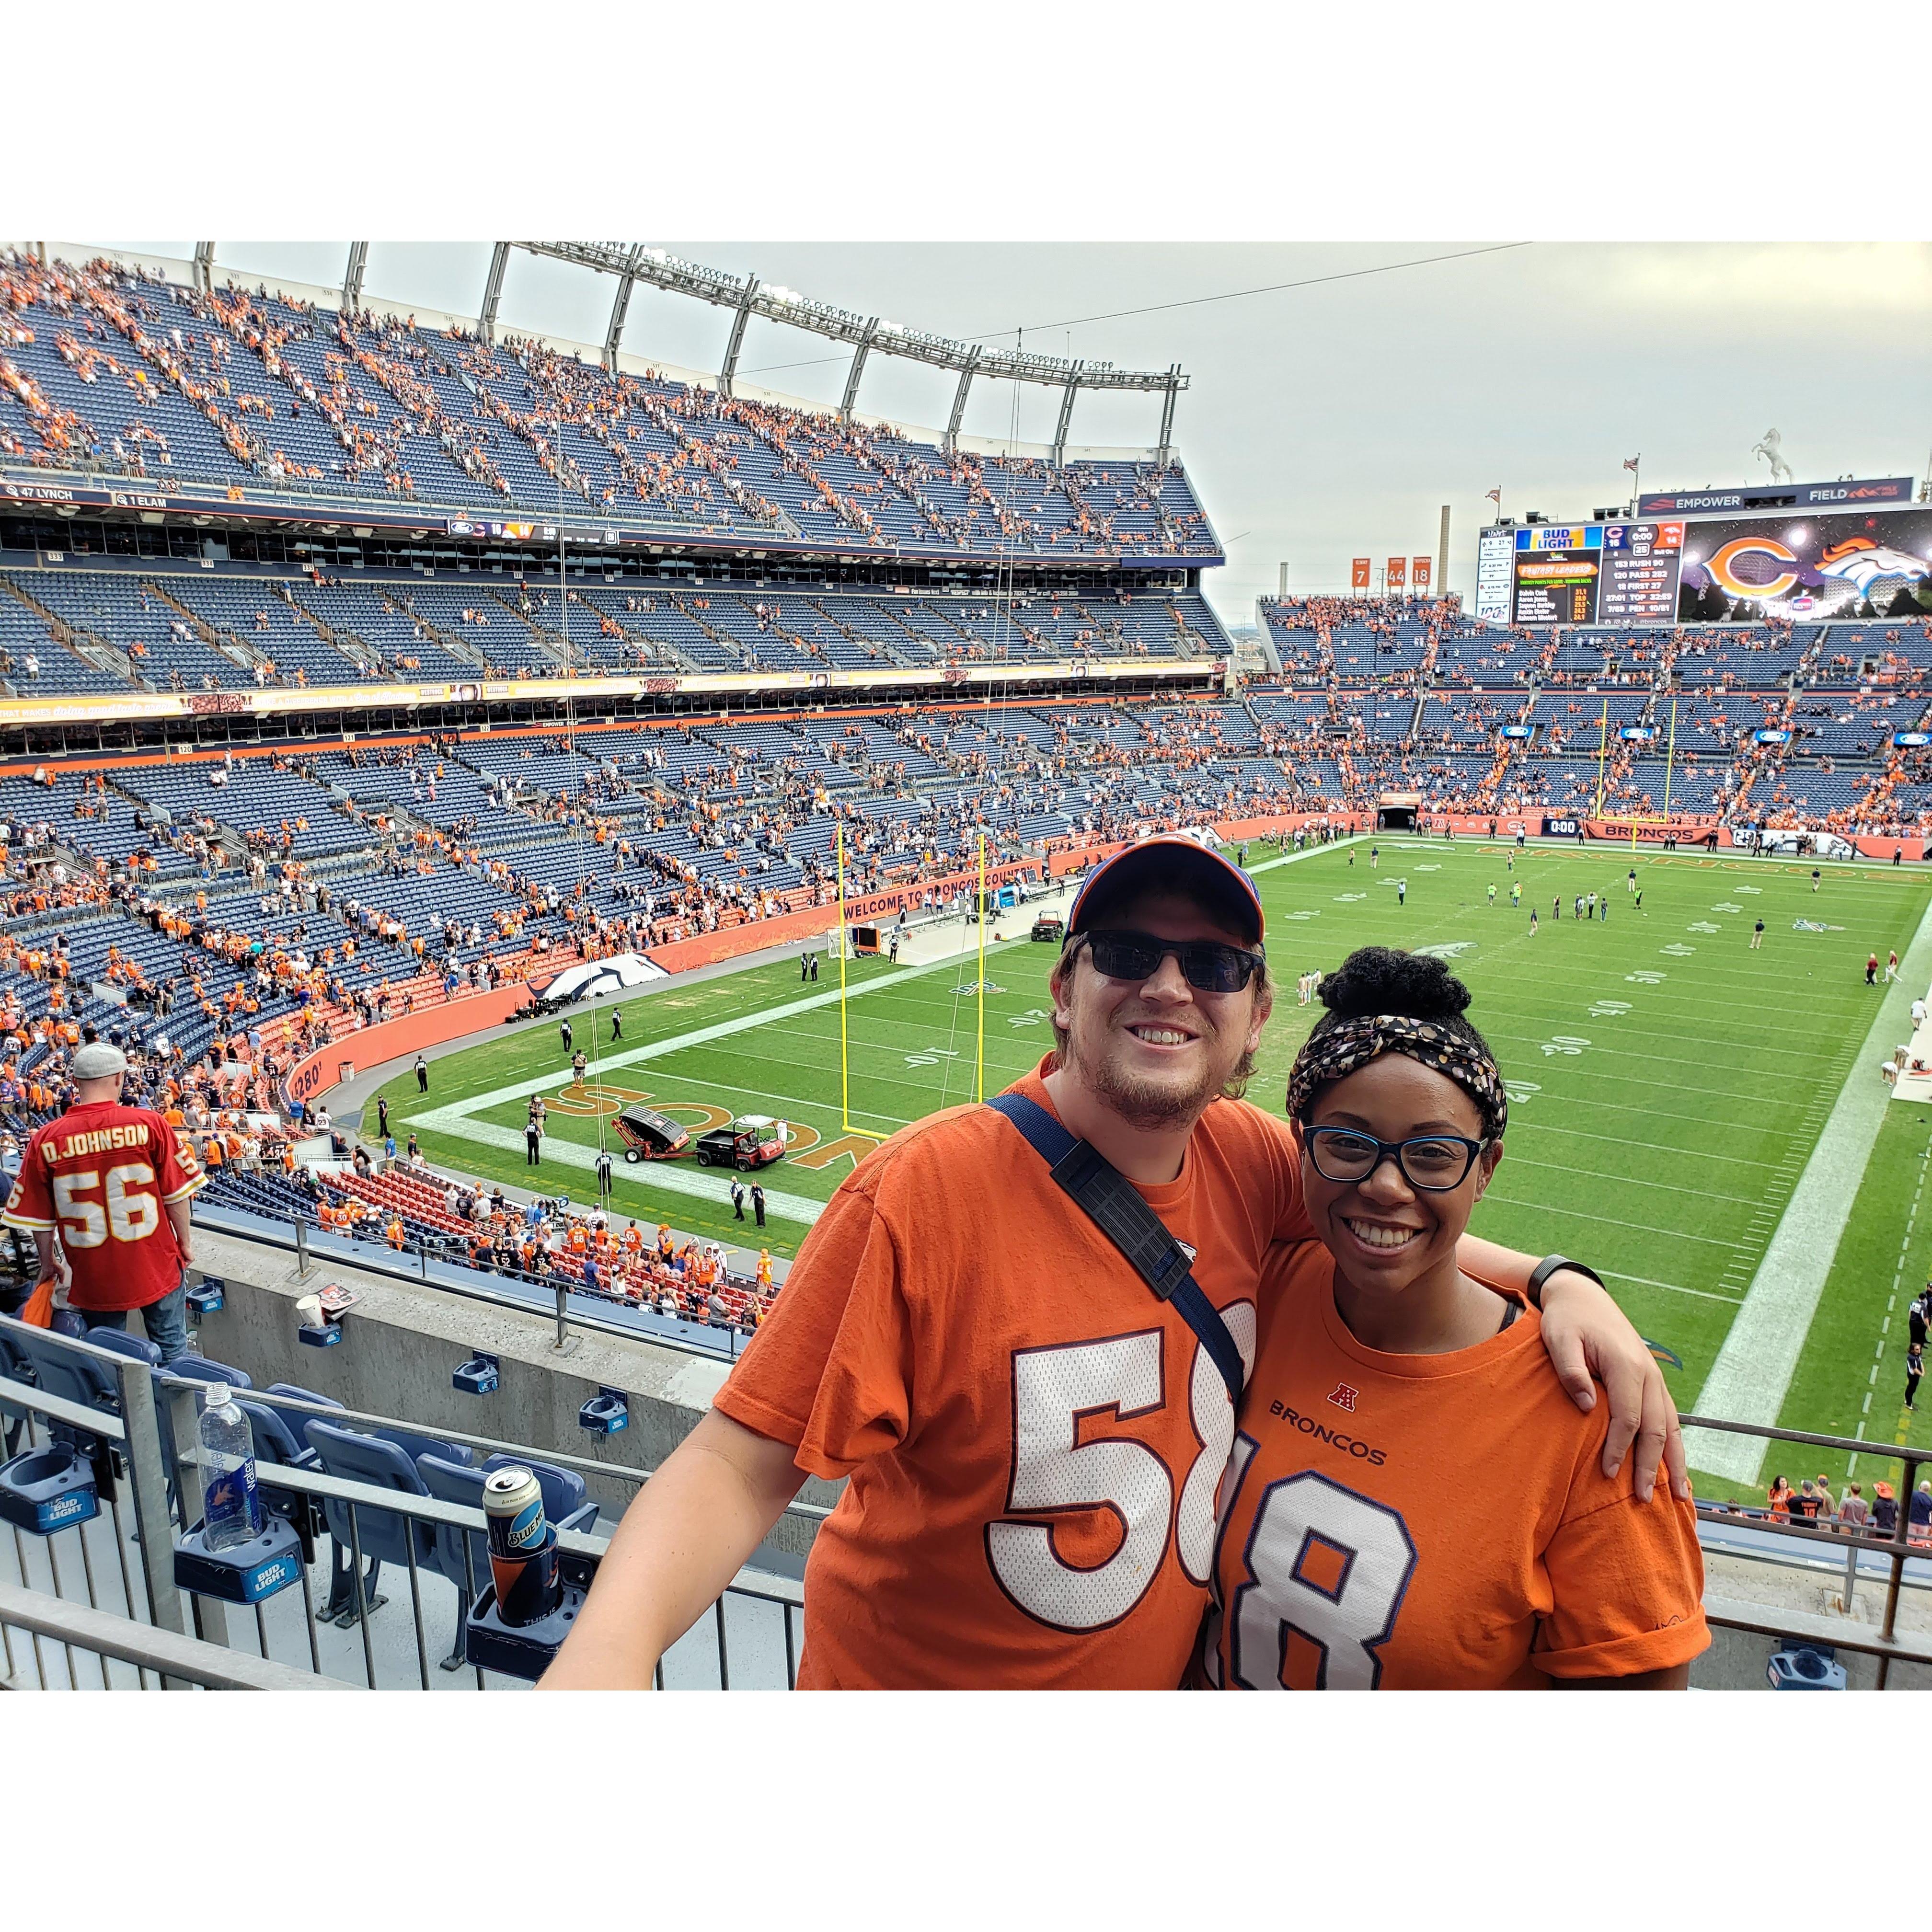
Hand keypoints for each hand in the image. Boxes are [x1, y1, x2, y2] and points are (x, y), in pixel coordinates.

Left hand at [1538, 1269, 1686, 1502]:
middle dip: (1651, 1467)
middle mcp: (1648, 1374)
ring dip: (1673, 1462)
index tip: (1608, 1474)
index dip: (1619, 1448)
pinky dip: (1675, 1446)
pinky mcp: (1653, 1382)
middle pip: (1655, 1429)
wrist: (1583, 1296)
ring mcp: (1655, 1378)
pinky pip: (1670, 1419)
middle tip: (1644, 1501)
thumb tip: (1587, 1407)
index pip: (1628, 1418)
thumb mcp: (1558, 1338)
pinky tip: (1676, 1468)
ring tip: (1676, 1496)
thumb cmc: (1566, 1320)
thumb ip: (1571, 1371)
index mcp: (1626, 1365)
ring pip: (1671, 1427)